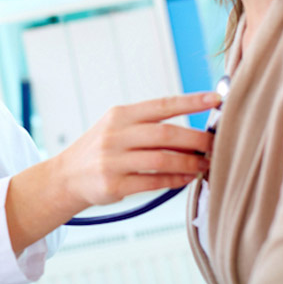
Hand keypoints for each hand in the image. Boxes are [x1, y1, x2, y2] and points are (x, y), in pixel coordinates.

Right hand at [6, 92, 217, 253]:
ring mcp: (113, 160)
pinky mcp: (113, 184)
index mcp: (119, 115)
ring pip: (162, 159)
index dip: (190, 101)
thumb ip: (149, 126)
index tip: (215, 99)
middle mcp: (115, 135)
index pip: (161, 105)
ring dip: (189, 163)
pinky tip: (186, 178)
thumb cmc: (101, 150)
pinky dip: (175, 180)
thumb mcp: (117, 128)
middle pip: (165, 133)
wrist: (67, 176)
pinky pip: (153, 182)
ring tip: (204, 165)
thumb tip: (194, 132)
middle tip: (215, 145)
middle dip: (196, 139)